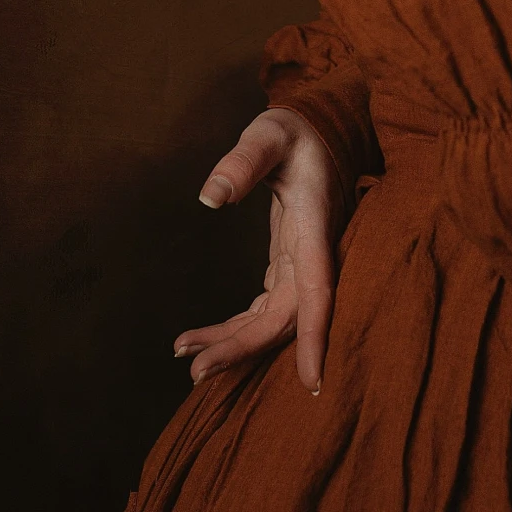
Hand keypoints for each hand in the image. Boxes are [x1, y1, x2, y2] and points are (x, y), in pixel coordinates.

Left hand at [172, 106, 345, 393]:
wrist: (326, 129)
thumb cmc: (297, 130)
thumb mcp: (270, 134)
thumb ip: (243, 160)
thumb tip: (210, 197)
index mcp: (313, 226)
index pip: (318, 290)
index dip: (316, 336)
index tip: (312, 383)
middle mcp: (313, 253)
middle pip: (286, 318)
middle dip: (244, 348)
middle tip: (194, 370)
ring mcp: (302, 262)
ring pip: (274, 319)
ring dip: (234, 343)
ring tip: (185, 354)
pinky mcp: (289, 264)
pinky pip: (266, 308)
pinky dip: (237, 327)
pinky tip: (204, 337)